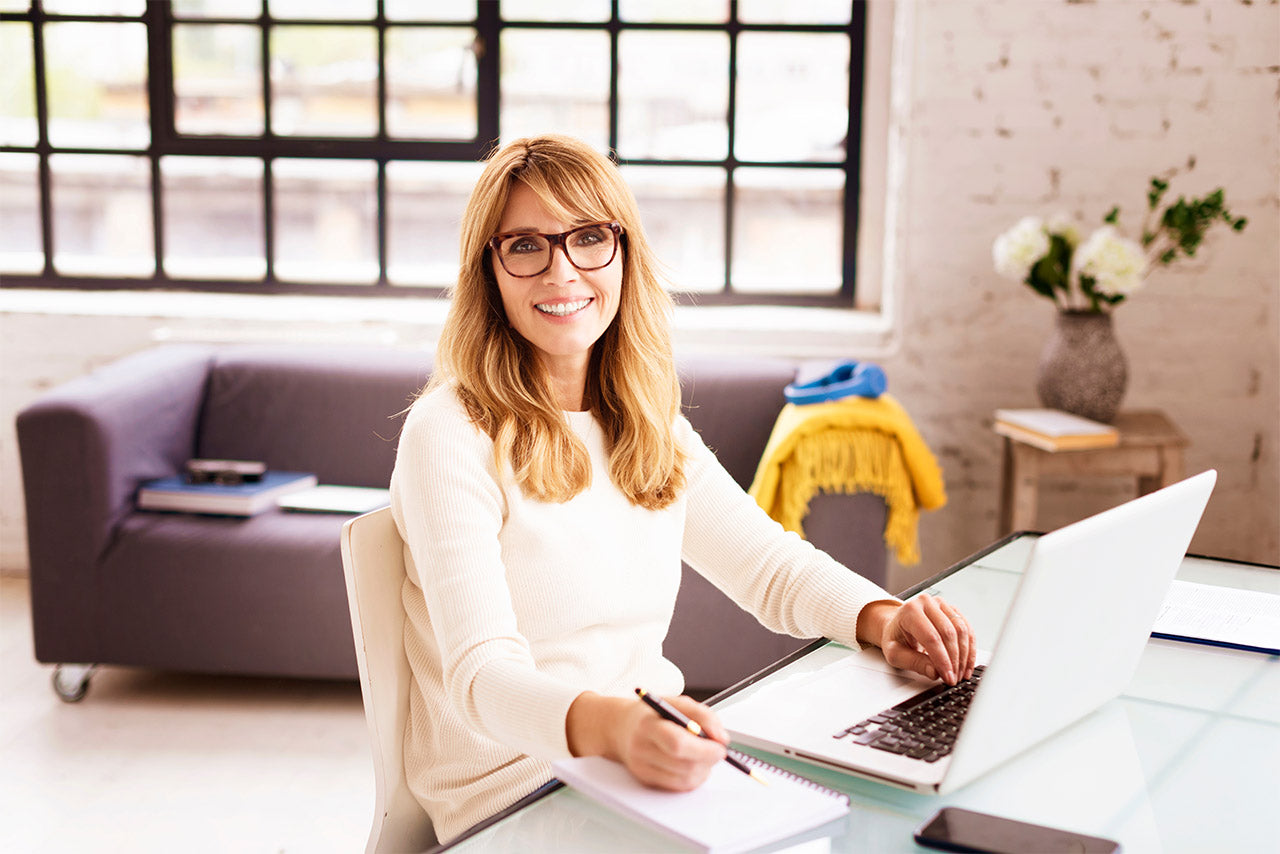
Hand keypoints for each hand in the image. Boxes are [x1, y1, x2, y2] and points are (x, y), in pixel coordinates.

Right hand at [566, 691, 727, 791]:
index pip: (676, 742)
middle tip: (718, 750)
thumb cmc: (652, 714)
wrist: (620, 728)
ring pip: (684, 779)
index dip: (703, 748)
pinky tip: (694, 764)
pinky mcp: (646, 780)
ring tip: (705, 755)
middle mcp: (642, 748)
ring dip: (704, 769)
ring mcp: (642, 767)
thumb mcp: (676, 702)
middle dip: (708, 759)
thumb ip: (702, 715)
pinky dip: (693, 777)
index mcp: (648, 724)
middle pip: (683, 764)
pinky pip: (678, 787)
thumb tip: (721, 738)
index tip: (720, 745)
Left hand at [858, 596, 975, 683]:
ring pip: (961, 631)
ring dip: (964, 656)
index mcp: (909, 611)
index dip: (942, 660)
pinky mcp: (952, 610)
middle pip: (948, 633)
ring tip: (960, 674)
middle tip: (954, 678)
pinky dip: (969, 649)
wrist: (897, 626)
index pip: (931, 637)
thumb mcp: (895, 654)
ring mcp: (941, 605)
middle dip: (954, 660)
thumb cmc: (895, 638)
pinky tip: (967, 664)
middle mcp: (926, 603)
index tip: (947, 677)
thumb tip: (934, 672)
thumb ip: (913, 662)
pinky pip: (967, 629)